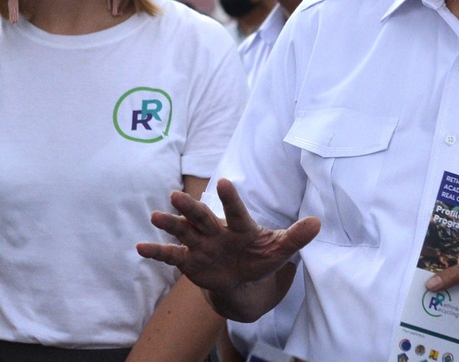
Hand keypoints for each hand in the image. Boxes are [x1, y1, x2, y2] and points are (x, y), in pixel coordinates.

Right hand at [137, 178, 319, 292]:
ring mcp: (201, 244)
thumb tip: (318, 222)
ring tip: (155, 216)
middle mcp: (217, 231)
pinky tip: (140, 248)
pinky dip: (157, 252)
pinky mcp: (189, 260)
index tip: (223, 182)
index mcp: (240, 227)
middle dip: (189, 207)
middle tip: (175, 195)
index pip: (236, 211)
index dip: (230, 198)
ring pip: (183, 231)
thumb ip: (296, 237)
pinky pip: (171, 255)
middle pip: (202, 217)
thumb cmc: (262, 256)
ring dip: (170, 224)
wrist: (243, 276)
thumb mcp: (280, 249)